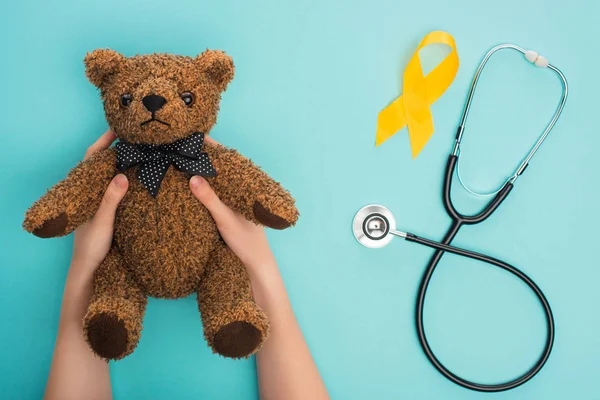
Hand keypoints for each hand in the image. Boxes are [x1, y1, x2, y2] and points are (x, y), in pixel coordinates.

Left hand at [70, 130, 128, 273]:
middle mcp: (91, 191)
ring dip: (123, 162)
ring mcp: (99, 199)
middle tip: (137, 137)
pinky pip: (117, 187)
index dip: (104, 141)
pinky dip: (128, 177)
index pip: (93, 157)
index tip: (119, 128)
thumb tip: (121, 175)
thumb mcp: (103, 221)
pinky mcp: (108, 208)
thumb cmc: (91, 245)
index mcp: (85, 190)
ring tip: (142, 151)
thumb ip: (110, 199)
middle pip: (103, 162)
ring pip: (110, 174)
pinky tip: (141, 176)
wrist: (88, 267)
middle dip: (117, 148)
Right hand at [189, 138, 275, 270]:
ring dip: (201, 169)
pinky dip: (202, 184)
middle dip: (202, 156)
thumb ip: (210, 199)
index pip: (226, 159)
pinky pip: (214, 191)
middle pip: (219, 166)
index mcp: (244, 185)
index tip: (194, 135)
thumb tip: (193, 177)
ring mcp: (234, 198)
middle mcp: (240, 188)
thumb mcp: (225, 219)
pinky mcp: (228, 208)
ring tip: (180, 157)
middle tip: (180, 144)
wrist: (256, 262)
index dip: (211, 147)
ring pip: (216, 178)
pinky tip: (189, 182)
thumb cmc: (246, 241)